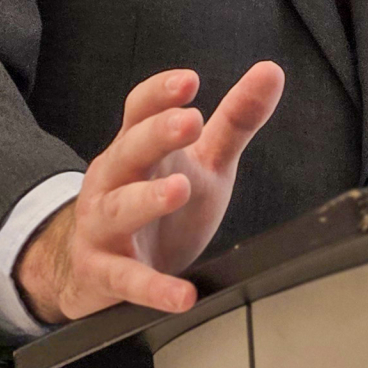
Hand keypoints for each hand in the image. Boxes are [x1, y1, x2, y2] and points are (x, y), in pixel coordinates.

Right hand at [18, 62, 284, 323]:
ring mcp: (103, 227)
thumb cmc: (157, 203)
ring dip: (146, 199)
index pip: (139, 112)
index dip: (159, 94)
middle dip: (156, 135)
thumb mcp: (202, 161)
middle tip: (189, 122)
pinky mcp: (104, 273)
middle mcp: (113, 181)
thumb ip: (235, 120)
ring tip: (179, 190)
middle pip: (128, 151)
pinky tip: (183, 296)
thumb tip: (270, 71)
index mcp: (136, 148)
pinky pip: (128, 280)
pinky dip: (155, 288)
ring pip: (118, 208)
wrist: (97, 268)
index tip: (188, 82)